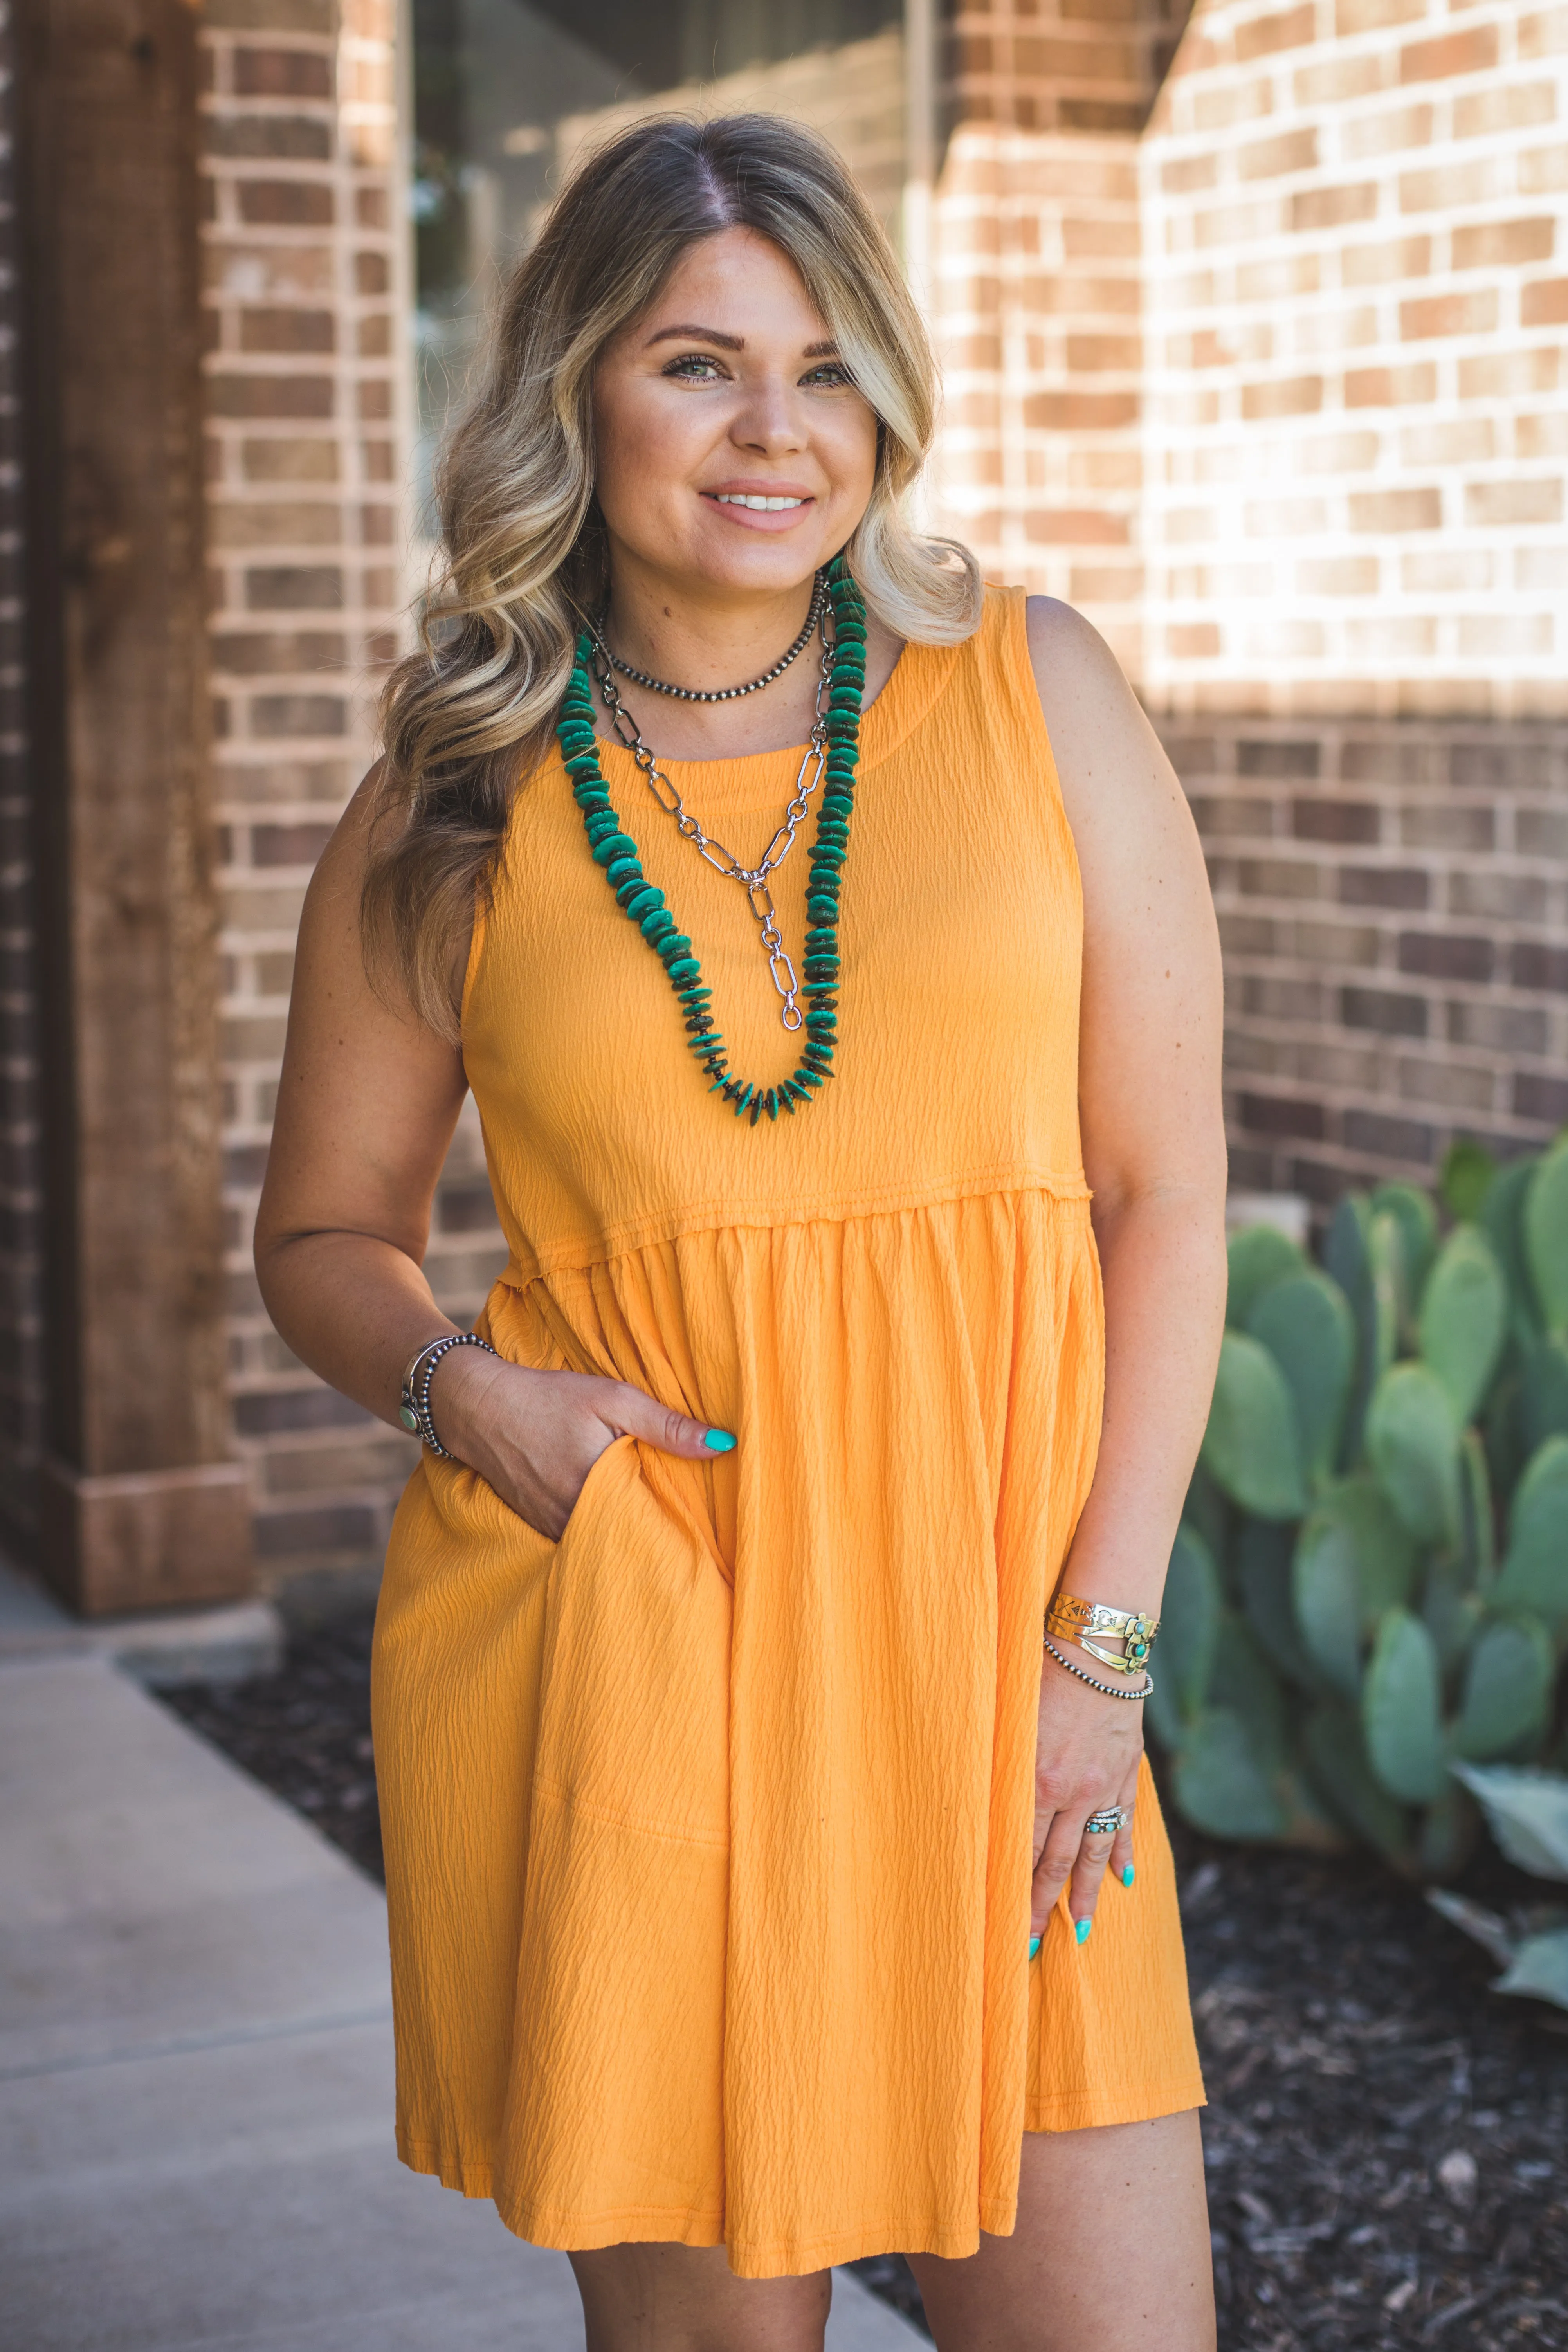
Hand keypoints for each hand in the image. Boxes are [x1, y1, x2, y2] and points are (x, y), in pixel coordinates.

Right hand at [425, 1346, 730, 1540]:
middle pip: (634, 1538)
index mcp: (599, 1488)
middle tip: (697, 1535)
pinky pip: (582, 1538)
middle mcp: (575, 1517)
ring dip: (632, 1534)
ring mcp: (555, 1527)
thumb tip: (724, 1444)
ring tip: (662, 1527)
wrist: (481, 1407)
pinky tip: (620, 1518)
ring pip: (607, 1542)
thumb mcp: (612, 1398)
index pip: (656, 1522)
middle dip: (661, 1535)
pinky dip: (602, 1531)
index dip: (684, 1525)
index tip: (712, 1528)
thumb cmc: (549, 1398)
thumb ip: (666, 1425)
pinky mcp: (542, 1527)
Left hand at [1029, 1642, 1143, 1947]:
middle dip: (1042, 1907)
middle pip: (1056, 1862)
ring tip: (1080, 1931)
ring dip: (1086, 1894)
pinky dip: (1123, 1853)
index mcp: (1037, 1781)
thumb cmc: (1040, 1673)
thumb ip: (1000, 1765)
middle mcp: (1072, 1792)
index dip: (1014, 1893)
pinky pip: (1125, 1822)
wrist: (1096, 1647)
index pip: (1022, 1852)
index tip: (1006, 1929)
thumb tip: (980, 1801)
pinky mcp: (1126, 1771)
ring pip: (1093, 1853)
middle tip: (1031, 1949)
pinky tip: (1125, 1881)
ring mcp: (1104, 1785)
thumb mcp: (1009, 1720)